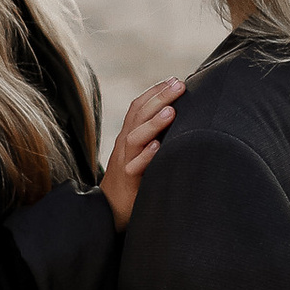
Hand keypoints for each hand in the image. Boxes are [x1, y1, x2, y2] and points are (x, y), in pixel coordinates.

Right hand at [101, 78, 182, 228]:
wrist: (109, 210)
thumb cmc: (132, 179)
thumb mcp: (140, 152)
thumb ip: (153, 136)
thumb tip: (178, 118)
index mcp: (129, 134)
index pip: (138, 106)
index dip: (155, 91)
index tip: (175, 79)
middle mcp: (125, 144)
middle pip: (138, 115)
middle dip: (159, 97)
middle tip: (180, 85)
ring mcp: (124, 161)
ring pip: (135, 138)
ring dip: (153, 124)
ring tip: (171, 111)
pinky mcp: (128, 181)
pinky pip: (134, 167)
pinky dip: (146, 156)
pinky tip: (159, 147)